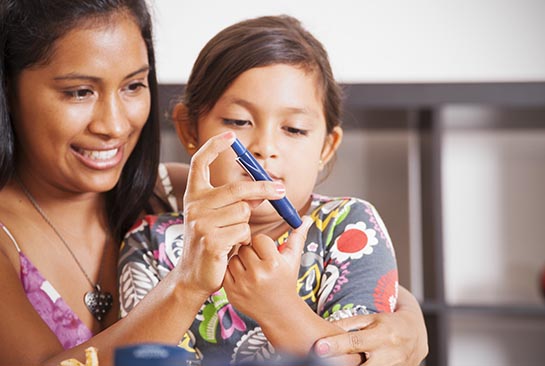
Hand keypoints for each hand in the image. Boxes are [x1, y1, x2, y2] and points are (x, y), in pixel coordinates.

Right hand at [176, 131, 285, 297]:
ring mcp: (200, 223)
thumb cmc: (210, 244)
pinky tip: (231, 248)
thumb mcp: (219, 219)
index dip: (214, 147)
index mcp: (194, 196)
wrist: (193, 277)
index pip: (199, 163)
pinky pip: (243, 231)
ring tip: (232, 237)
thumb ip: (236, 202)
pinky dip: (244, 240)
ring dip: (246, 225)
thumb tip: (262, 191)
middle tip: (282, 189)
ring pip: (243, 212)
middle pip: (237, 188)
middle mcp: (194, 205)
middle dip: (264, 188)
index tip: (229, 137)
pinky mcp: (211, 240)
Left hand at [224, 216, 311, 320]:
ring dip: (241, 261)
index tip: (268, 253)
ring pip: (234, 257)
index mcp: (274, 264)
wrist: (279, 312)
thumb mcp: (293, 259)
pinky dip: (232, 271)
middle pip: (245, 247)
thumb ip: (298, 236)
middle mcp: (258, 274)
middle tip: (259, 262)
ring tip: (252, 270)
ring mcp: (243, 284)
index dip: (263, 244)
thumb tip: (306, 218)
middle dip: (251, 252)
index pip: (259, 239)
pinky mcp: (231, 292)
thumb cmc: (286, 281)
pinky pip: (226, 270)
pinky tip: (243, 277)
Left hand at [313, 286, 427, 365]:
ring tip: (333, 363)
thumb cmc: (388, 323)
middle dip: (343, 364)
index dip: (336, 345)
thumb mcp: (370, 318)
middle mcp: (389, 354)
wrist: (416, 335)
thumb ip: (349, 323)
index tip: (319, 347)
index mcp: (382, 335)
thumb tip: (324, 326)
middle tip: (323, 361)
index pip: (355, 342)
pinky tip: (356, 364)